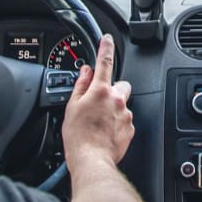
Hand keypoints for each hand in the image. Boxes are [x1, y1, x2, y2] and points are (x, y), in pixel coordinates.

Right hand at [62, 34, 134, 167]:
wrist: (91, 161)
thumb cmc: (78, 138)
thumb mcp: (72, 107)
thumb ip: (80, 86)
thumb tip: (85, 72)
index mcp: (100, 91)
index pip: (105, 62)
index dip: (106, 48)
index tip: (107, 40)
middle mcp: (117, 100)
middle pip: (120, 84)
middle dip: (112, 89)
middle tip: (99, 102)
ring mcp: (125, 114)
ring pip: (122, 104)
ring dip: (113, 109)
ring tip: (99, 123)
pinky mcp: (130, 128)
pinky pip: (125, 119)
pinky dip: (117, 123)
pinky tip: (105, 132)